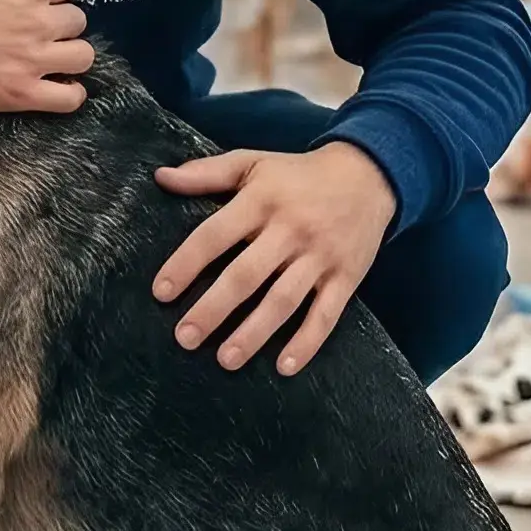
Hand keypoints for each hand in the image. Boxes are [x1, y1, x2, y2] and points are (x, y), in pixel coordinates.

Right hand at [0, 0, 94, 113]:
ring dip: (71, 55)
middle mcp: (40, 21)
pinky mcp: (21, 94)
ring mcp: (33, 60)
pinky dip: (70, 94)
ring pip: (83, 56)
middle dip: (61, 23)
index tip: (31, 2)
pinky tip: (58, 88)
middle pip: (77, 20)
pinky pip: (68, 98)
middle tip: (37, 30)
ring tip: (51, 58)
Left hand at [151, 141, 396, 375]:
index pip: (215, 235)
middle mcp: (290, 230)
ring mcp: (320, 256)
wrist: (369, 175)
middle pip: (246, 275)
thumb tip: (161, 178)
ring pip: (284, 300)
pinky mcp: (346, 277)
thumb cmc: (298, 174)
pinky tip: (284, 367)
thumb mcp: (252, 163)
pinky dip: (307, 342)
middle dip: (214, 309)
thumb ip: (206, 173)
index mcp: (261, 200)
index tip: (161, 293)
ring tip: (225, 360)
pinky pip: (326, 315)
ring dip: (254, 333)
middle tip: (185, 337)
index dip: (186, 264)